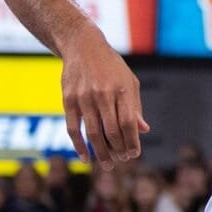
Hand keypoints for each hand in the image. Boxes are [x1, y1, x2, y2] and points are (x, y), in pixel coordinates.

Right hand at [60, 28, 149, 169]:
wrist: (83, 47)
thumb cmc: (111, 66)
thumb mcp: (129, 81)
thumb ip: (135, 106)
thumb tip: (143, 130)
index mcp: (122, 89)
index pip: (129, 122)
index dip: (132, 140)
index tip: (134, 154)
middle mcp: (103, 94)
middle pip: (111, 130)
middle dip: (118, 149)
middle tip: (121, 161)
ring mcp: (84, 97)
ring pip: (92, 132)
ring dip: (100, 152)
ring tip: (107, 164)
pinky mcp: (68, 100)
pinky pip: (73, 128)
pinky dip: (79, 146)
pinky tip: (86, 158)